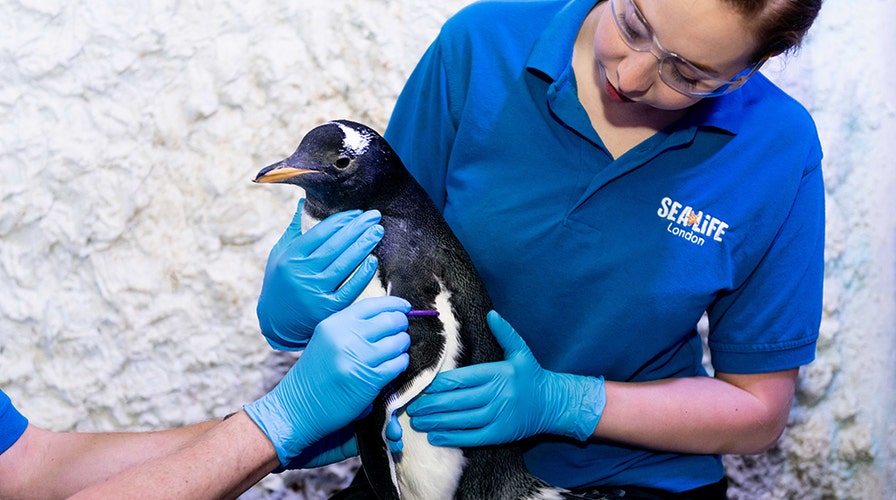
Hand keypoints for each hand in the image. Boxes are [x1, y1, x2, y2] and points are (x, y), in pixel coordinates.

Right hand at [245, 297, 410, 465]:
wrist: (297, 407)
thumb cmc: (314, 374)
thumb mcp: (326, 340)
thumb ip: (351, 326)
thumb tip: (387, 314)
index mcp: (334, 323)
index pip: (372, 304)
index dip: (394, 304)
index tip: (405, 307)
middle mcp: (345, 337)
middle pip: (389, 320)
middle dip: (401, 325)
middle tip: (402, 330)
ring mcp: (356, 358)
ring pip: (398, 342)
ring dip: (402, 345)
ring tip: (398, 349)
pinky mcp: (368, 380)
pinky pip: (397, 364)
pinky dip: (401, 363)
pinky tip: (395, 365)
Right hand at [257, 199, 384, 349]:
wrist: (276, 321)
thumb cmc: (280, 282)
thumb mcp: (280, 255)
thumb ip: (294, 230)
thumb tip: (303, 202)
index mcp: (291, 257)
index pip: (320, 233)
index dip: (341, 221)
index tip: (357, 213)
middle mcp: (302, 273)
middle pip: (335, 246)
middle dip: (357, 229)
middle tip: (374, 216)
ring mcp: (315, 292)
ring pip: (344, 265)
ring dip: (363, 246)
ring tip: (377, 232)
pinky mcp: (327, 310)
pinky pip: (349, 289)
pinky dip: (362, 275)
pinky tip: (373, 261)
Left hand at [407, 310, 604, 446]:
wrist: (552, 403)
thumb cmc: (531, 376)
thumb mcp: (521, 352)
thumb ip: (505, 333)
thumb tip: (492, 314)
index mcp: (497, 373)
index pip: (461, 379)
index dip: (438, 385)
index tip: (421, 387)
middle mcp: (496, 394)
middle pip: (456, 400)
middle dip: (430, 405)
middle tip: (410, 406)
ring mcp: (497, 416)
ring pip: (460, 419)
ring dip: (436, 421)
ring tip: (416, 422)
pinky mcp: (499, 433)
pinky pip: (471, 437)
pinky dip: (452, 437)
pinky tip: (435, 436)